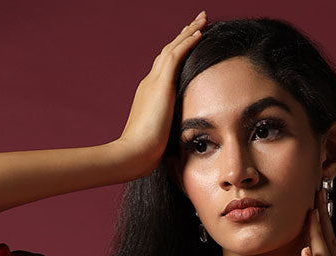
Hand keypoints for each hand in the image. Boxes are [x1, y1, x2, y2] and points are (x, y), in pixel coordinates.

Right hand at [117, 12, 207, 176]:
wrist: (132, 154)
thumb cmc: (145, 155)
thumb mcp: (161, 138)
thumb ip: (170, 132)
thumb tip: (183, 141)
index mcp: (150, 95)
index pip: (166, 69)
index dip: (178, 54)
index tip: (190, 44)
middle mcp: (150, 83)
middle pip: (168, 52)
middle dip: (184, 36)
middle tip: (198, 22)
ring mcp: (154, 82)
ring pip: (173, 48)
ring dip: (189, 32)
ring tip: (203, 19)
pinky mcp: (160, 84)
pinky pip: (176, 55)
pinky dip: (187, 42)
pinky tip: (200, 32)